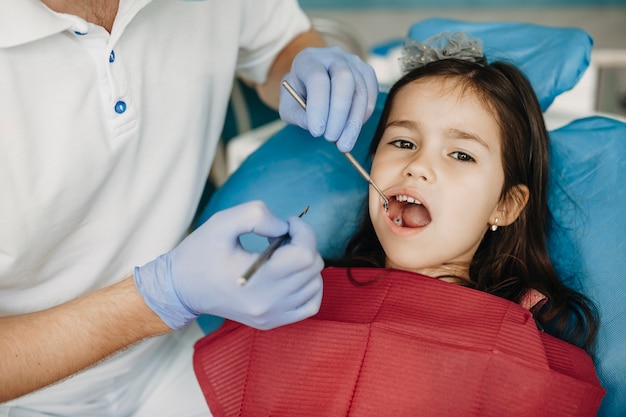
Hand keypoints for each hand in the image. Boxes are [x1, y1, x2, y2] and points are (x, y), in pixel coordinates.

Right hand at [134, 201, 323, 329]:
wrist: (180, 289)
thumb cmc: (199, 253)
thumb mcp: (222, 222)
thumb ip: (257, 215)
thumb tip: (284, 228)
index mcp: (256, 280)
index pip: (304, 254)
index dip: (303, 231)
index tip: (288, 223)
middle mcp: (267, 303)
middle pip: (312, 267)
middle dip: (303, 244)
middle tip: (281, 237)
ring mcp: (271, 316)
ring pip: (315, 284)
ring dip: (305, 263)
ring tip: (282, 255)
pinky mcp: (272, 322)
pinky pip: (310, 305)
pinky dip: (309, 286)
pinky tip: (291, 274)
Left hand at [279, 46, 378, 152]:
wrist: (312, 79)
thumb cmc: (299, 93)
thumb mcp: (289, 105)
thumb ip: (298, 116)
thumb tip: (318, 128)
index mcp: (308, 59)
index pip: (317, 79)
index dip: (318, 107)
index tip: (317, 132)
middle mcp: (333, 56)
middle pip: (344, 80)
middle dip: (339, 114)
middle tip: (332, 138)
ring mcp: (354, 63)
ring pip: (361, 91)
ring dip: (353, 122)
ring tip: (343, 144)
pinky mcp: (367, 74)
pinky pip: (370, 97)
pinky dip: (362, 117)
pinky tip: (351, 130)